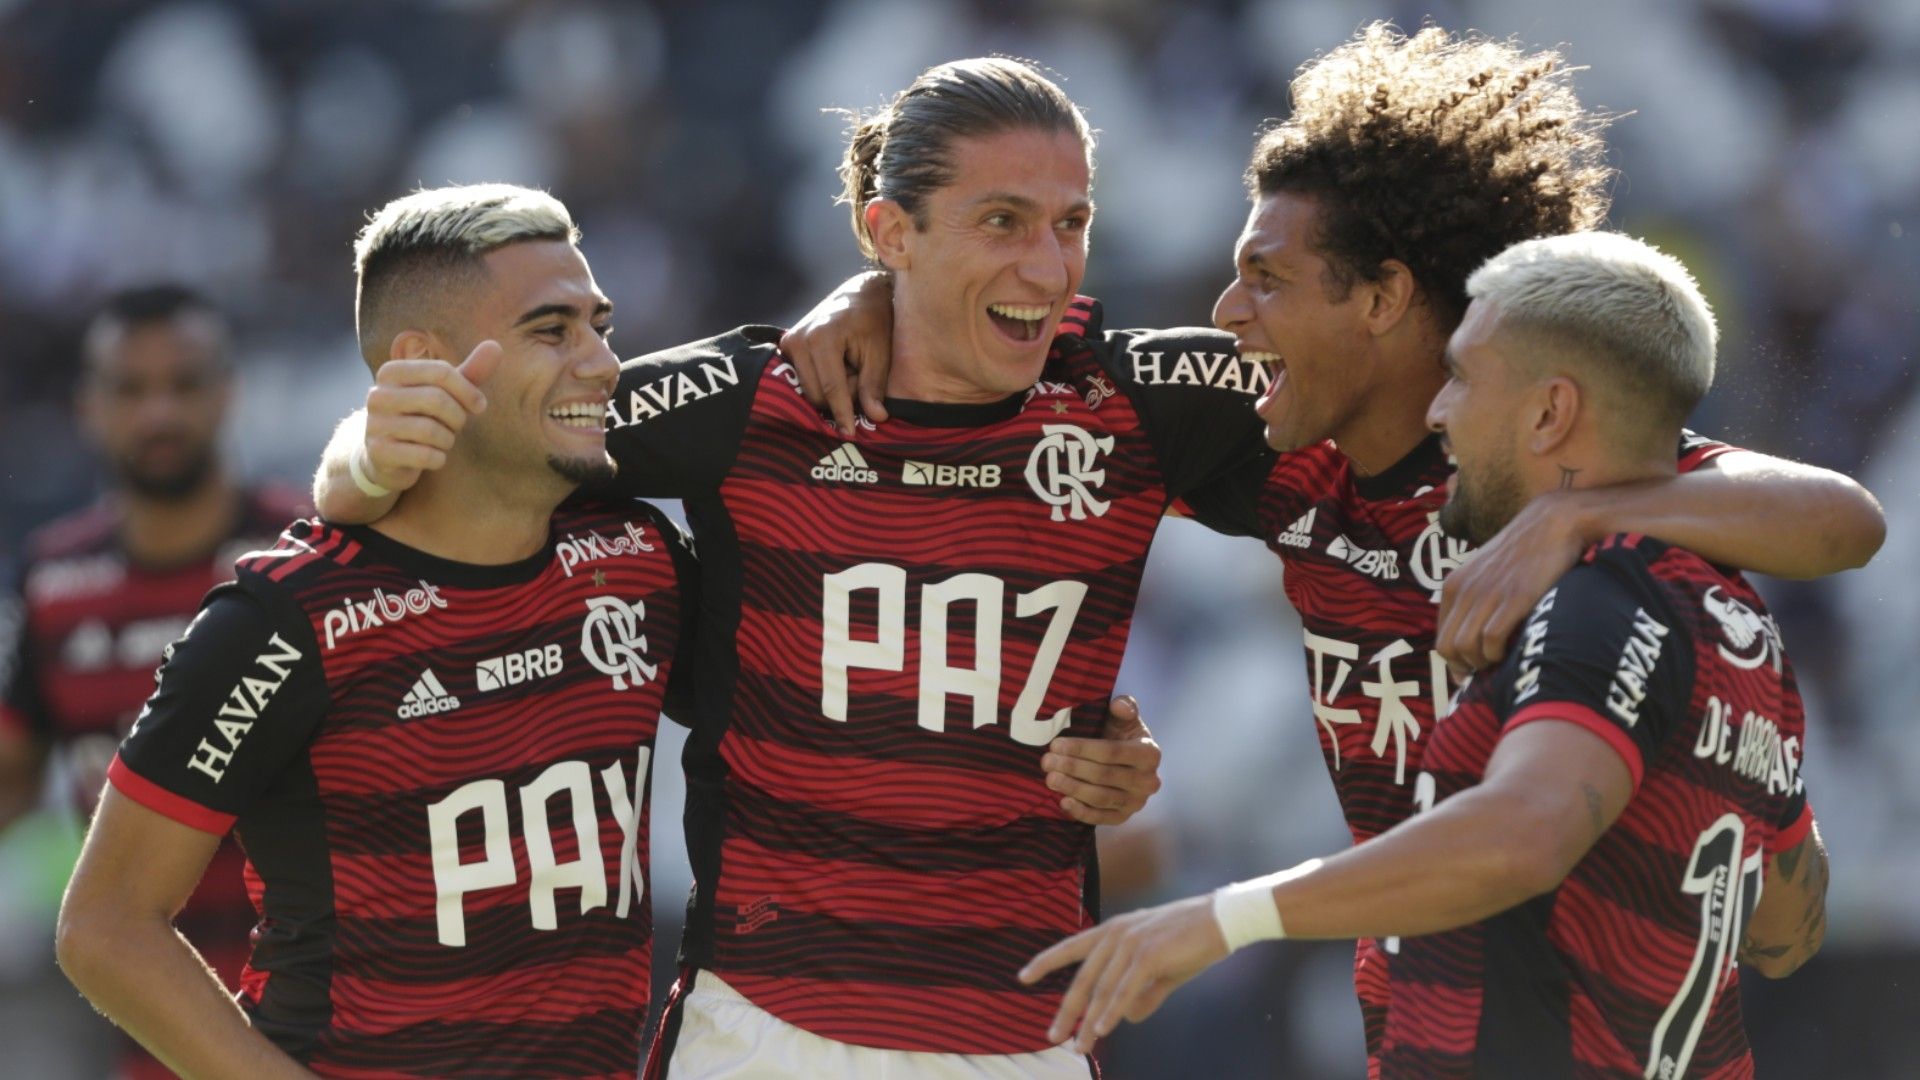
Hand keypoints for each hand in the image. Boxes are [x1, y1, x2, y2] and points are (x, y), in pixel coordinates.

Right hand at [360, 341, 501, 491]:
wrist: (385, 455)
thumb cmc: (422, 416)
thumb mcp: (445, 392)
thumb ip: (470, 371)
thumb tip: (495, 345)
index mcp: (392, 371)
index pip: (441, 372)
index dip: (469, 391)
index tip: (479, 406)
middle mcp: (378, 394)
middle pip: (437, 400)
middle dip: (458, 417)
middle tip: (457, 426)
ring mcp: (374, 424)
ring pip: (431, 430)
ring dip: (448, 440)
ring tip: (442, 441)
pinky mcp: (378, 452)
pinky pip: (424, 455)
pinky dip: (438, 459)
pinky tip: (433, 457)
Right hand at [779, 272, 892, 435]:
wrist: (859, 294)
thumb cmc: (876, 321)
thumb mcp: (880, 353)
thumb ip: (874, 386)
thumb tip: (876, 418)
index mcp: (823, 338)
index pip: (831, 388)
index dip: (842, 414)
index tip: (850, 434)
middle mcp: (799, 339)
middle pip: (816, 394)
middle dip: (840, 398)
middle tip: (860, 378)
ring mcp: (789, 341)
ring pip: (808, 389)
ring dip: (831, 389)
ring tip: (850, 369)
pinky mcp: (787, 344)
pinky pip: (802, 378)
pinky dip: (821, 380)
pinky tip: (837, 368)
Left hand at [1019, 894, 1227, 1051]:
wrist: (1222, 920)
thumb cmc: (1192, 941)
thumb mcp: (1161, 969)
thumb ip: (1142, 994)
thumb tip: (1125, 1019)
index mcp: (1114, 930)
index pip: (1071, 947)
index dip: (1045, 962)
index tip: (1023, 977)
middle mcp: (1116, 934)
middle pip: (1082, 978)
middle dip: (1066, 1010)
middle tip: (1052, 1035)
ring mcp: (1131, 943)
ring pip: (1102, 990)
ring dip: (1089, 1021)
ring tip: (1079, 1046)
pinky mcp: (1149, 955)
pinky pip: (1124, 990)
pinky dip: (1111, 1012)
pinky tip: (1101, 1029)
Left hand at [1044, 696, 1161, 825]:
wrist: (1127, 763)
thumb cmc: (1121, 736)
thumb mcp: (1124, 719)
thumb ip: (1125, 708)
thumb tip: (1119, 705)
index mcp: (1149, 753)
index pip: (1111, 752)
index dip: (1082, 749)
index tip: (1056, 744)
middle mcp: (1148, 781)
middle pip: (1103, 775)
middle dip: (1072, 768)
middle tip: (1047, 761)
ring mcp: (1137, 802)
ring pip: (1101, 798)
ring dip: (1073, 788)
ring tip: (1050, 778)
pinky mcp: (1125, 817)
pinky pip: (1102, 819)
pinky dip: (1082, 812)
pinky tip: (1063, 802)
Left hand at [1436, 490, 1588, 672]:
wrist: (1555, 522)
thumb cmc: (1525, 552)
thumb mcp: (1487, 571)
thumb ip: (1474, 598)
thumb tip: (1472, 636)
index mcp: (1453, 585)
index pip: (1441, 638)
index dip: (1455, 662)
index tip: (1474, 671)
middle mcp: (1464, 590)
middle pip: (1448, 649)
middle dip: (1466, 667)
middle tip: (1489, 671)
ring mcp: (1487, 594)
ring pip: (1466, 649)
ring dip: (1483, 663)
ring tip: (1502, 660)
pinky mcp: (1513, 598)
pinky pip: (1491, 641)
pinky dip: (1498, 654)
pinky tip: (1513, 650)